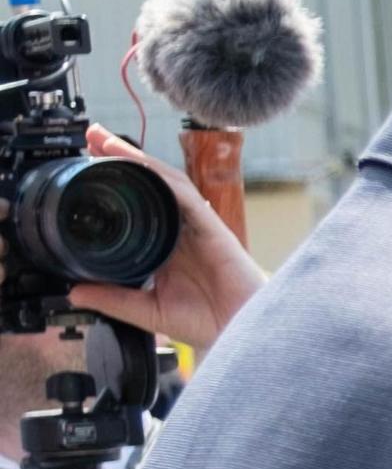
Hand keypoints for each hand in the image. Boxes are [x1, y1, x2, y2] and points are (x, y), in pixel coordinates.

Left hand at [67, 124, 266, 353]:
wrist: (239, 331)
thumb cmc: (208, 321)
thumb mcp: (146, 311)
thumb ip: (113, 299)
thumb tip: (75, 292)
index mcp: (166, 247)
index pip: (136, 205)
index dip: (114, 183)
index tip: (86, 169)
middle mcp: (180, 230)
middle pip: (149, 184)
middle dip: (121, 157)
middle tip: (91, 137)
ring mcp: (196, 226)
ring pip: (164, 182)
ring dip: (136, 158)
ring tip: (107, 141)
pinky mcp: (211, 227)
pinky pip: (185, 195)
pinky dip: (162, 178)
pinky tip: (141, 164)